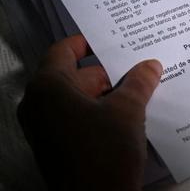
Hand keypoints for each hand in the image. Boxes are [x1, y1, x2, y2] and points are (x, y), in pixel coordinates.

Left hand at [18, 35, 162, 190]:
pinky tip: (128, 112)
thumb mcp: (128, 110)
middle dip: (107, 72)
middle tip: (137, 65)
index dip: (88, 42)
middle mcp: (39, 104)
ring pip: (78, 98)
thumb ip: (139, 82)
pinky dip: (98, 111)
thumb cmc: (105, 151)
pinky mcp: (56, 145)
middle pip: (74, 75)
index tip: (111, 39)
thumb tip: (150, 65)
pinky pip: (76, 117)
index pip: (63, 51)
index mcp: (48, 87)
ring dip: (106, 93)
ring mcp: (45, 127)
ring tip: (139, 88)